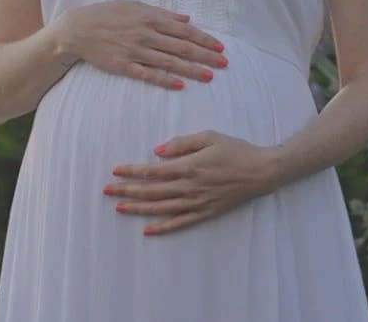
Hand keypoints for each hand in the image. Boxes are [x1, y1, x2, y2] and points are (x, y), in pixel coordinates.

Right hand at [54, 0, 227, 89]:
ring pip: (169, 62)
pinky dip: (164, 80)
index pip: (184, 30)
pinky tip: (180, 85)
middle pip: (182, 47)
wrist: (79, 28)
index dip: (204, 39)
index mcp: (151, 17)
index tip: (220, 46)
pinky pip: (148, 75)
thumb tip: (187, 17)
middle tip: (224, 63)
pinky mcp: (124, 66)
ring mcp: (135, 51)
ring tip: (209, 76)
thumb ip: (163, 13)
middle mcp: (146, 34)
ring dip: (191, 70)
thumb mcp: (135, 6)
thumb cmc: (108, 14)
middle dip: (205, 55)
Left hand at [102, 130, 276, 235]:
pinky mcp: (206, 213)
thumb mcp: (209, 137)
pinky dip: (162, 227)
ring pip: (161, 208)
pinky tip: (147, 230)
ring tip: (119, 208)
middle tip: (106, 190)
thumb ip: (182, 143)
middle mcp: (189, 187)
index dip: (132, 171)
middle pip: (151, 191)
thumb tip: (157, 152)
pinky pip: (180, 223)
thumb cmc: (235, 150)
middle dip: (127, 190)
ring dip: (138, 209)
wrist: (261, 171)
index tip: (115, 171)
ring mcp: (197, 203)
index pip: (152, 171)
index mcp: (188, 166)